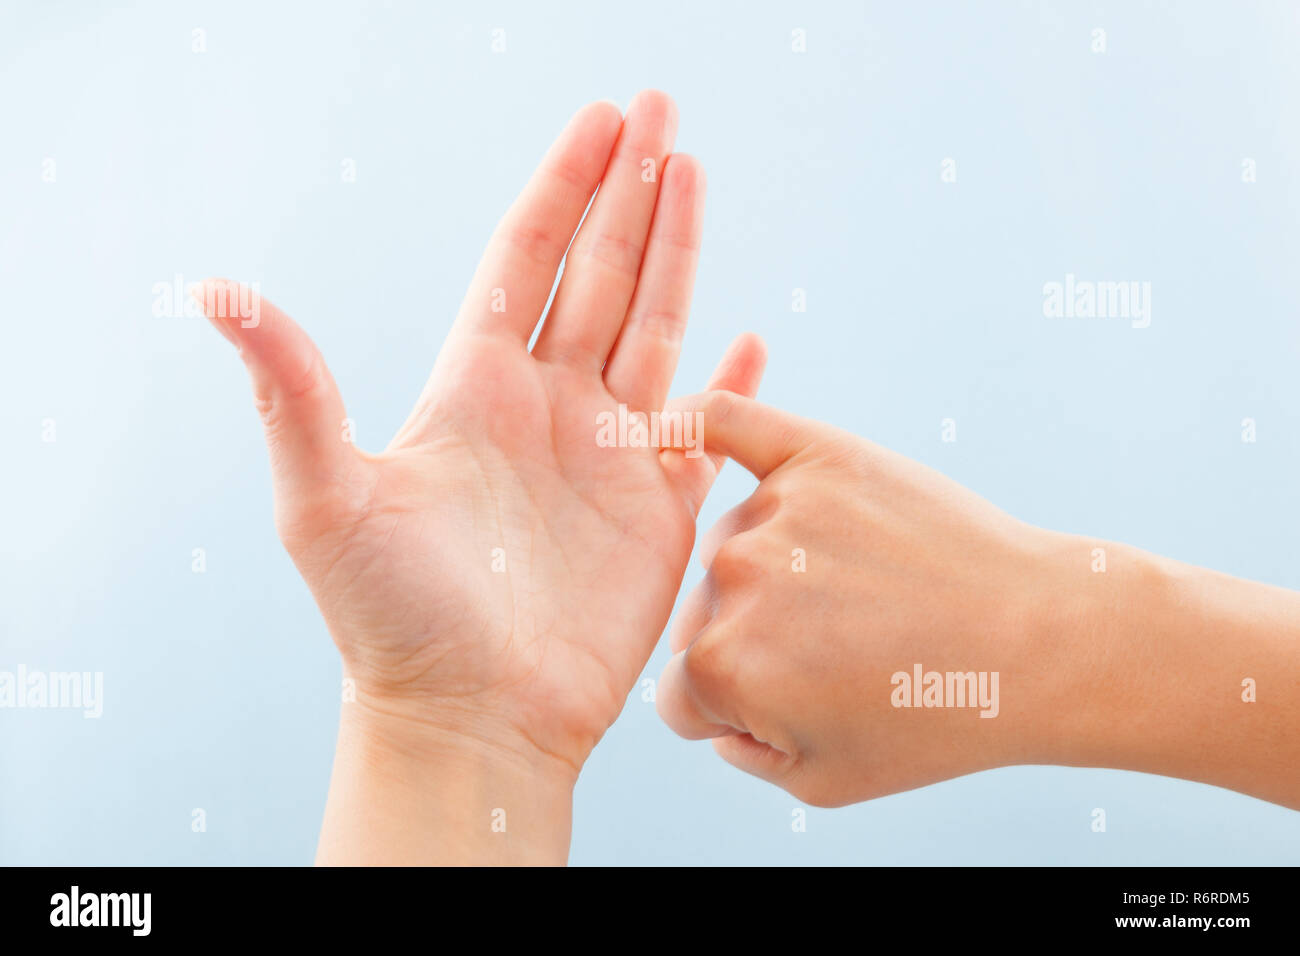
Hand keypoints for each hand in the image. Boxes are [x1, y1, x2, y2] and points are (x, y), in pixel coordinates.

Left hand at [199, 92, 765, 861]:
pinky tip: (749, 338)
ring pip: (652, 327)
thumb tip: (214, 290)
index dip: (563, 186)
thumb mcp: (325, 495)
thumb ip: (293, 388)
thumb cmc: (392, 619)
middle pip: (596, 274)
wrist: (470, 717)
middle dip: (629, 191)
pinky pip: (707, 428)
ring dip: (675, 252)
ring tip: (693, 174)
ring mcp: (607, 456)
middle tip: (660, 111)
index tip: (600, 121)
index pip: (525, 259)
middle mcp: (545, 408)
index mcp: (476, 389)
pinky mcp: (659, 512)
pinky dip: (731, 381)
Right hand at [656, 392, 1299, 810]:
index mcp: (724, 671)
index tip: (807, 701)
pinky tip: (674, 425)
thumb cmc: (939, 717)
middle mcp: (733, 583)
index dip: (738, 710)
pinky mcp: (816, 455)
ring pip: (725, 546)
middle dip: (752, 642)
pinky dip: (697, 422)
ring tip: (860, 593)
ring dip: (766, 571)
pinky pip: (731, 423)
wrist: (1043, 640)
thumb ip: (740, 750)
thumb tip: (711, 711)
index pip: (681, 695)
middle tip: (845, 650)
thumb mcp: (825, 782)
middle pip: (701, 618)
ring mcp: (775, 512)